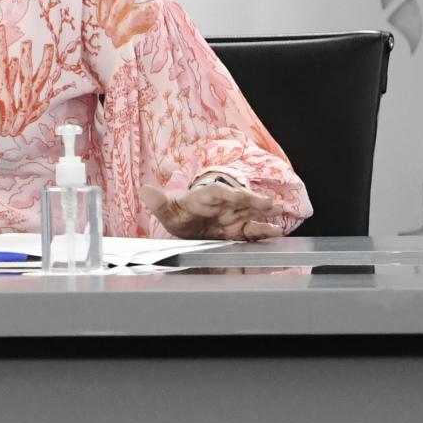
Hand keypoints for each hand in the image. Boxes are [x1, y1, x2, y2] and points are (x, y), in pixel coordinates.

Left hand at [156, 174, 289, 240]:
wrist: (187, 225)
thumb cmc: (179, 214)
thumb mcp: (166, 210)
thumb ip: (159, 202)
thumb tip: (145, 190)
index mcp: (204, 197)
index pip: (216, 192)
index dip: (227, 193)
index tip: (236, 196)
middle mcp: (222, 205)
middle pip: (239, 199)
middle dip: (254, 201)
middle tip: (269, 203)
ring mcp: (232, 216)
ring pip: (250, 212)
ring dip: (263, 212)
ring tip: (277, 211)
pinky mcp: (238, 230)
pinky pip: (252, 229)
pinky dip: (263, 230)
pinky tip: (275, 231)